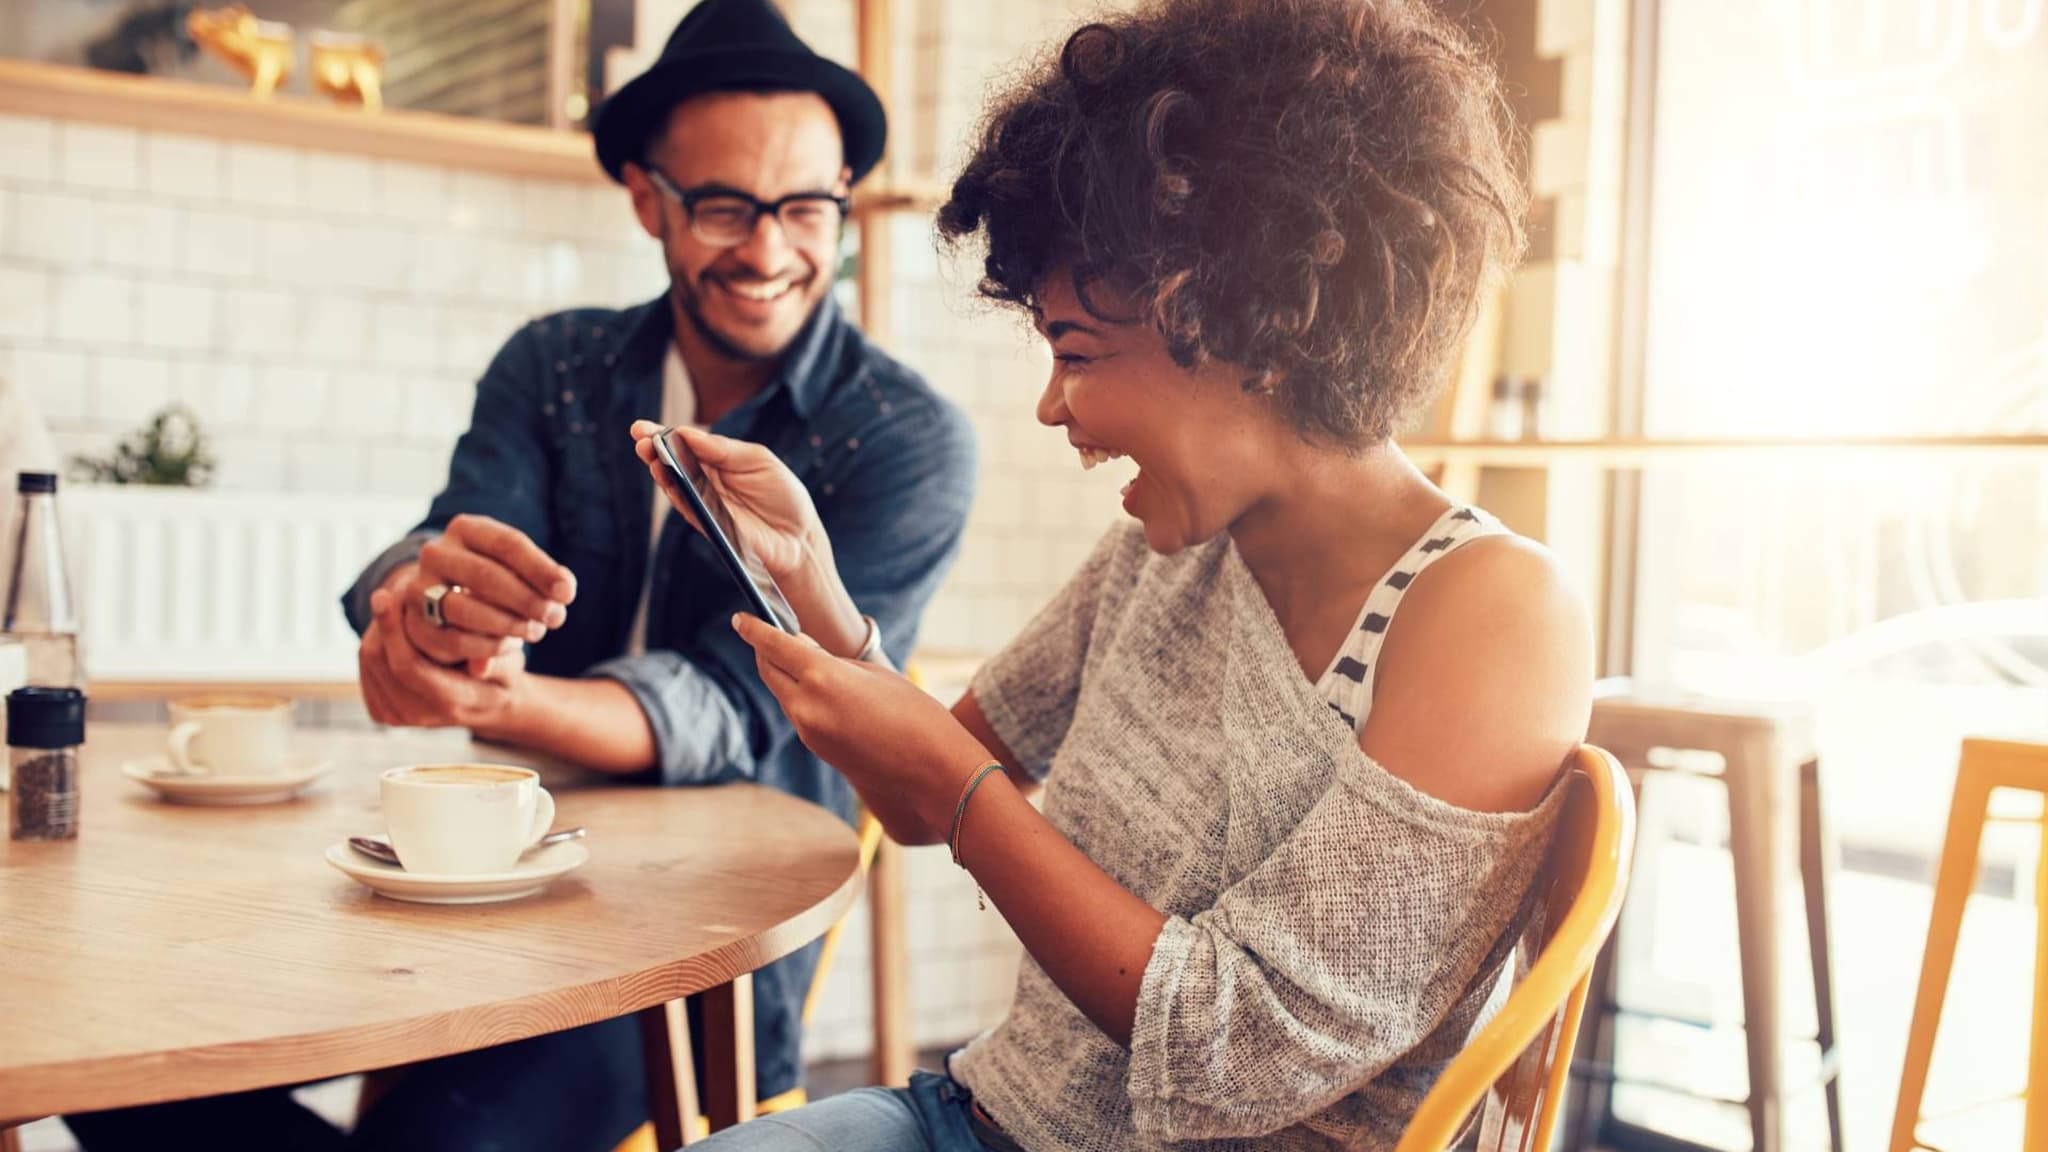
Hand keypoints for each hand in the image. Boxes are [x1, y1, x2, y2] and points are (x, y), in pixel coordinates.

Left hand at [360, 586, 524, 731]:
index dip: (393, 629)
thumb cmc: (502, 670)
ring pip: (370, 663)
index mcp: (454, 704)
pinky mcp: (384, 712)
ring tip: (394, 607)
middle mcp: (421, 716)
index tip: (386, 594)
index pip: (409, 667)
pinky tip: (392, 628)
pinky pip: (367, 669)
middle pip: (381, 662)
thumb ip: (498, 661)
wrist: (490, 702)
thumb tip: (480, 664)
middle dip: (381, 624)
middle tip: (386, 593)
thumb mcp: (511, 662)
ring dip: (377, 630)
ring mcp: (399, 717)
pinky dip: (376, 642)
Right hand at [390, 515, 576, 675]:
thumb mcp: (518, 568)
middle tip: (555, 617)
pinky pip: (452, 639)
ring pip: (463, 608)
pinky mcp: (414, 623)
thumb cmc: (495, 579)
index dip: (541, 570)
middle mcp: (436, 553)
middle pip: (485, 575)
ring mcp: (419, 587)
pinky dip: (486, 646)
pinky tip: (510, 645)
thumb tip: (563, 591)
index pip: (508, 544)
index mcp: (465, 529)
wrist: (444, 597)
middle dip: (526, 599)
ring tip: (536, 632)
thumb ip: (542, 576)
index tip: (568, 593)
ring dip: (507, 624)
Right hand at [630, 421, 824, 581]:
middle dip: (653, 449)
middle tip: (638, 437)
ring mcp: (704, 503)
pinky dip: (675, 493)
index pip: (685, 443)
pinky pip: (687, 508)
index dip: (662, 434)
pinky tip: (665, 477)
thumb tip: (687, 433)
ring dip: (659, 469)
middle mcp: (705, 481)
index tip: (641, 427)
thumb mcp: (758, 460)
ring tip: (648, 453)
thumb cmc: (782, 495)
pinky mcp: (707, 525)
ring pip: (674, 485)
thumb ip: (724, 449)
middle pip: (672, 462)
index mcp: (717, 459)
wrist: (799, 537)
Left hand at [731, 612, 988, 844]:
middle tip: (770, 633)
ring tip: (803, 657)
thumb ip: (833, 661)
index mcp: (823, 678)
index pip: (775, 646)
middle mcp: (806, 706)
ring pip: (783, 693)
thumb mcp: (875, 675)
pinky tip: (821, 690)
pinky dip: (801, 696)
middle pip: (769, 671)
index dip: (755, 629)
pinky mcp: (816, 749)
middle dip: (765, 651)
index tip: (740, 618)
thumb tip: (804, 652)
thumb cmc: (915, 714)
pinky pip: (798, 714)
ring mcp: (808, 732)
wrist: (933, 770)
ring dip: (786, 675)